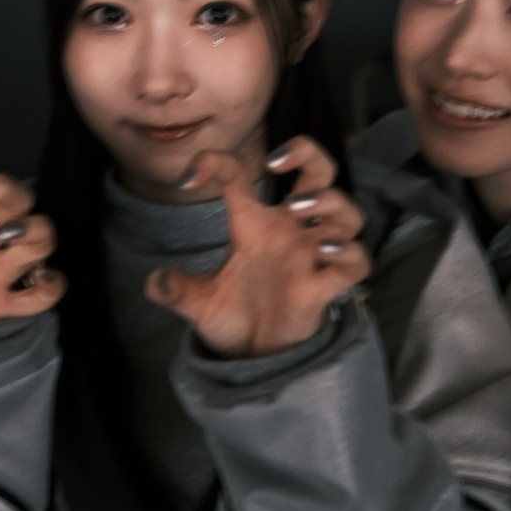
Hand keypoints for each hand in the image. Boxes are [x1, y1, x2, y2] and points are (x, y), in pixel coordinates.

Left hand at [144, 136, 368, 358]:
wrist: (250, 356)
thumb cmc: (231, 315)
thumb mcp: (197, 301)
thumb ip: (176, 289)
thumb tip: (155, 282)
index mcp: (252, 223)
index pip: (239, 176)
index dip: (216, 164)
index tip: (190, 178)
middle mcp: (287, 231)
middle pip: (318, 171)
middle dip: (307, 154)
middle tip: (276, 165)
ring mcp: (310, 256)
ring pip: (344, 212)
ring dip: (328, 202)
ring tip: (297, 210)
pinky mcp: (324, 286)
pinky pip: (356, 262)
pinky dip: (349, 252)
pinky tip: (325, 251)